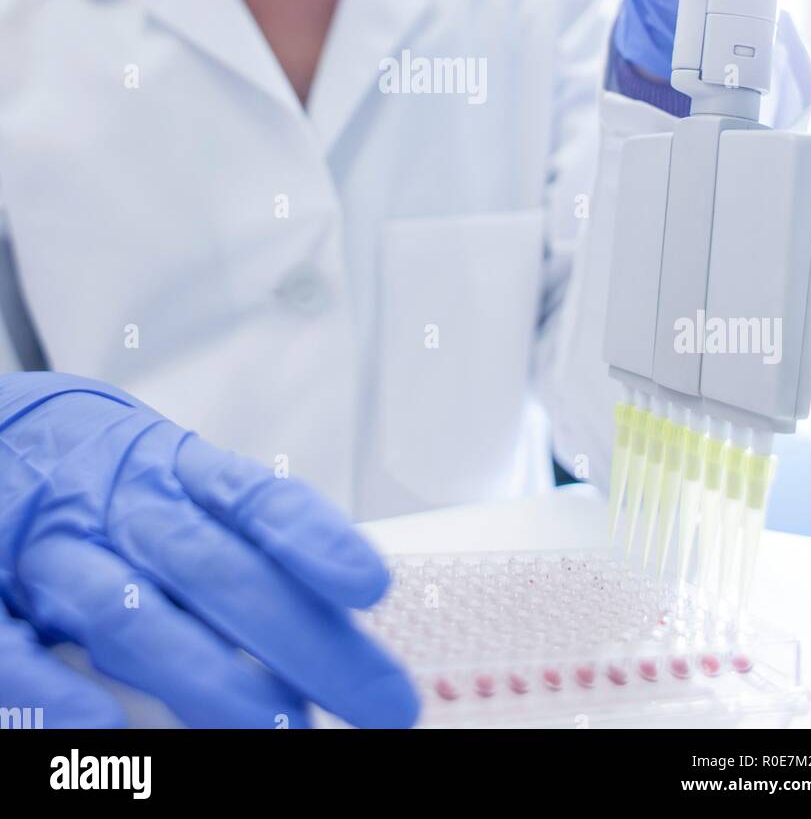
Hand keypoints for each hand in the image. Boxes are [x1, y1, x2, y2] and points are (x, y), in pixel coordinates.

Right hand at [0, 372, 418, 729]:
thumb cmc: (107, 482)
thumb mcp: (175, 487)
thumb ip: (244, 543)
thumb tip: (339, 618)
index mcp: (177, 473)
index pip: (255, 500)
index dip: (314, 540)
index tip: (374, 586)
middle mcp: (122, 507)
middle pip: (216, 568)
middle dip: (301, 638)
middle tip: (379, 701)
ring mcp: (54, 551)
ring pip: (130, 612)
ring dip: (206, 674)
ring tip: (280, 728)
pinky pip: (17, 648)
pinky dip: (56, 692)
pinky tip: (103, 733)